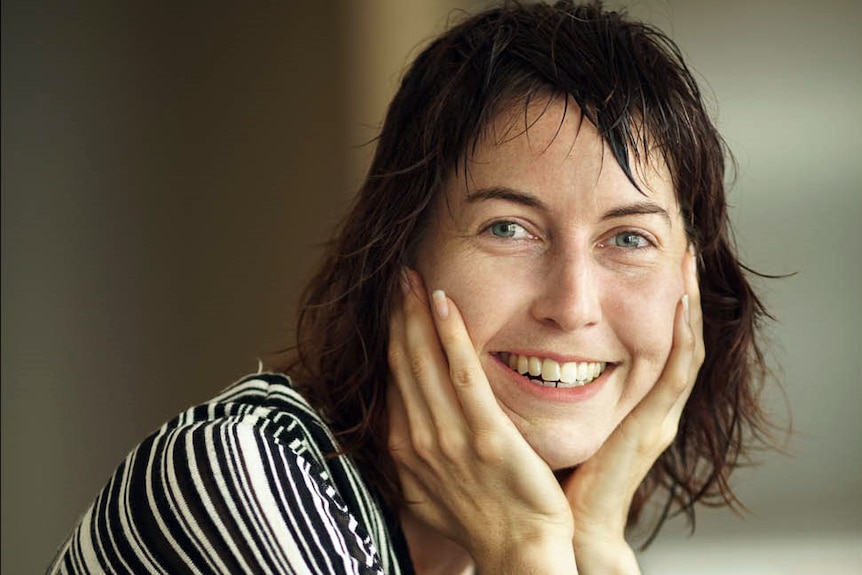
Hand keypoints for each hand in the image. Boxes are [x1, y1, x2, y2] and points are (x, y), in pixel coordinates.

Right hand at [387, 269, 576, 573]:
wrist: (519, 553)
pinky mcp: (486, 435)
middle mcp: (418, 439)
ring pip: (425, 361)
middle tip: (400, 274)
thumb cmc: (482, 520)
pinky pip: (464, 375)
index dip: (393, 334)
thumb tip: (405, 425)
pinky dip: (450, 337)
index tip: (395, 302)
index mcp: (405, 447)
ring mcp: (450, 438)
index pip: (394, 376)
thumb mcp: (430, 489)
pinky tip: (444, 303)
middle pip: (403, 361)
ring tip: (413, 277)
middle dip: (399, 314)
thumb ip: (414, 453)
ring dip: (416, 314)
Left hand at [562, 249, 704, 573]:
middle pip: (672, 335)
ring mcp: (655, 415)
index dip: (656, 299)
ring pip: (683, 347)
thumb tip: (510, 338)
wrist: (565, 527)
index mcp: (626, 400)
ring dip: (689, 301)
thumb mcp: (551, 412)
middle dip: (682, 290)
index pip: (648, 337)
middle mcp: (647, 403)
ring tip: (689, 259)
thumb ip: (545, 381)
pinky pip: (676, 374)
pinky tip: (683, 304)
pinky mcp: (651, 427)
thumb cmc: (553, 473)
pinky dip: (683, 338)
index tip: (651, 256)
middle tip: (684, 244)